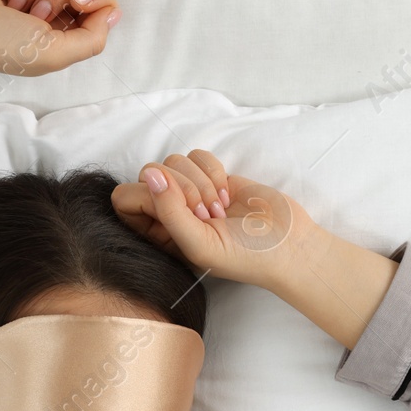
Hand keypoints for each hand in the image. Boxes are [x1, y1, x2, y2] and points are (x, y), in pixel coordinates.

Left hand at [111, 150, 318, 289]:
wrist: (285, 244)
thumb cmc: (242, 256)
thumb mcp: (199, 243)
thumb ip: (168, 211)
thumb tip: (151, 174)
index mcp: (155, 234)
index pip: (125, 199)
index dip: (149, 198)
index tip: (181, 213)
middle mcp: (166, 211)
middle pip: (148, 173)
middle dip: (182, 188)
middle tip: (208, 214)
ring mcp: (187, 191)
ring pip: (173, 160)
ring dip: (201, 182)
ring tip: (220, 209)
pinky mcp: (208, 175)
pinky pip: (196, 154)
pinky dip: (213, 170)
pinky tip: (228, 195)